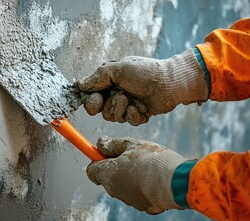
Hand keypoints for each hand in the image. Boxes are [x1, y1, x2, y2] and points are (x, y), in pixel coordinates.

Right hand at [78, 49, 208, 124]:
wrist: (170, 83)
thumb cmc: (145, 72)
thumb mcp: (119, 69)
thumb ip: (98, 77)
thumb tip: (80, 85)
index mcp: (109, 82)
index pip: (90, 97)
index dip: (91, 102)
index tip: (96, 100)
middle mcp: (115, 94)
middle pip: (100, 111)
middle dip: (110, 105)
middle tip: (121, 97)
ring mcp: (126, 105)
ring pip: (113, 118)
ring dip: (123, 109)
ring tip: (133, 99)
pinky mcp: (137, 115)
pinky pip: (129, 122)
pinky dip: (135, 115)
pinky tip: (143, 107)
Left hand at [87, 136, 187, 213]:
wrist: (176, 183)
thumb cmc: (152, 160)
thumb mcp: (131, 145)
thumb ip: (112, 144)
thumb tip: (100, 143)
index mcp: (108, 175)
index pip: (92, 170)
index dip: (98, 159)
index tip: (108, 151)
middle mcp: (115, 191)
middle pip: (109, 178)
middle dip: (117, 167)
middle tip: (132, 155)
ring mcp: (129, 201)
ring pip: (125, 186)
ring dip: (131, 176)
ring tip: (149, 165)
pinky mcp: (144, 207)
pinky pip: (139, 194)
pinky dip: (144, 186)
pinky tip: (156, 178)